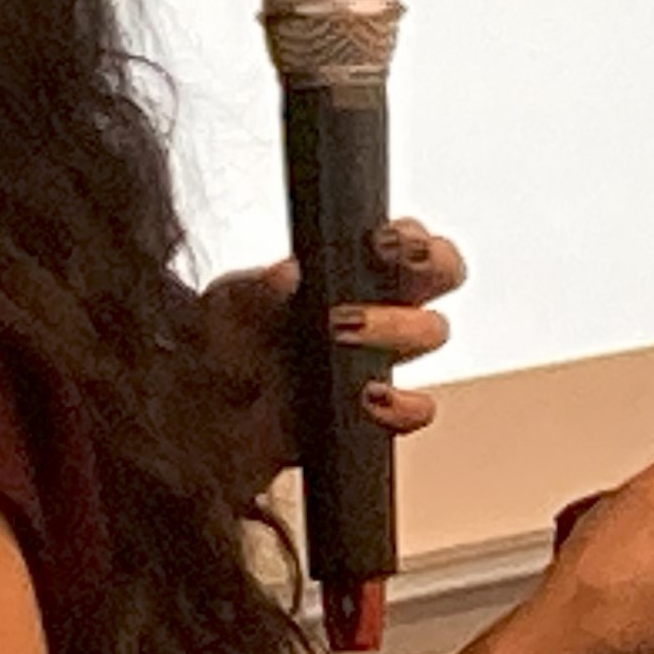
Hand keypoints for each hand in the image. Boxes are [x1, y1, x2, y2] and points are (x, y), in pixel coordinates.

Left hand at [200, 219, 466, 493]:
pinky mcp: (377, 413)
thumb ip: (250, 291)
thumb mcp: (223, 310)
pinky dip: (403, 403)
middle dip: (429, 263)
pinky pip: (418, 408)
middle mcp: (380, 309)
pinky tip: (367, 398)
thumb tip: (286, 272)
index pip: (410, 239)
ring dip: (396, 326)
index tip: (379, 241)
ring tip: (342, 332)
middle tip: (385, 264)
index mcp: (352, 273)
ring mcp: (382, 359)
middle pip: (444, 272)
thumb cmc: (224, 348)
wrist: (209, 419)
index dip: (411, 235)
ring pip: (433, 330)